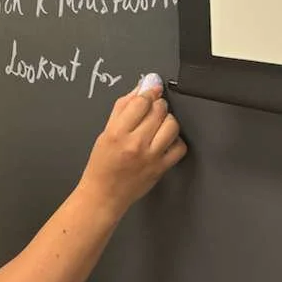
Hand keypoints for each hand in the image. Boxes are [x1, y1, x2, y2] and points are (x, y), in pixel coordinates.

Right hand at [78, 75, 186, 219]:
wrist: (104, 195)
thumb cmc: (102, 163)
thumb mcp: (106, 130)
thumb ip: (124, 106)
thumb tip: (143, 86)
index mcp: (118, 132)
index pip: (141, 102)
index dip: (148, 92)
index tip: (151, 90)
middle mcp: (135, 144)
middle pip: (159, 110)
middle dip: (158, 104)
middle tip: (153, 109)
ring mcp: (151, 157)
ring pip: (172, 125)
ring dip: (168, 120)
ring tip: (159, 124)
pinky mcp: (161, 168)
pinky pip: (179, 147)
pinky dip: (176, 140)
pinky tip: (165, 140)